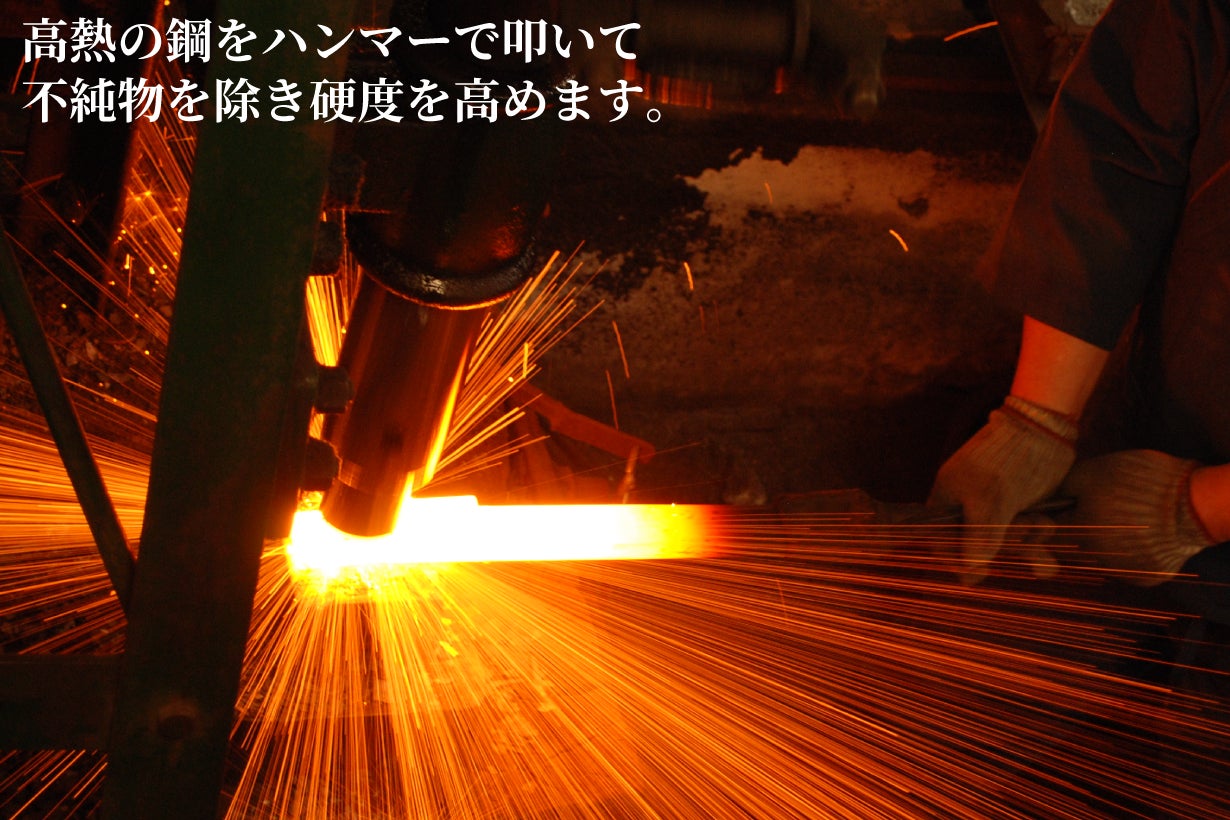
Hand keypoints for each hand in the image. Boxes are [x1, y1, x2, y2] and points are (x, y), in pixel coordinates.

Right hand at [929, 395, 1077, 582]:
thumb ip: (979, 538)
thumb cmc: (1009, 459)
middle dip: (1005, 546)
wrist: (1046, 427)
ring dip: (1027, 543)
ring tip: (1042, 525)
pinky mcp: (1022, 506)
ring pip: (1007, 543)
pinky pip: (1026, 537)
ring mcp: (997, 507)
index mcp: (948, 500)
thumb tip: (970, 575)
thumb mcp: (991, 500)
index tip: (980, 567)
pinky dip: (1039, 541)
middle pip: (979, 547)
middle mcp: (969, 506)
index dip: (959, 558)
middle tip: (1023, 528)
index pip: (942, 542)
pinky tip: (1049, 534)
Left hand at [1057, 450, 1217, 586]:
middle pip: (1067, 549)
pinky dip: (1124, 551)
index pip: (1043, 532)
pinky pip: (1122, 566)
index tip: (1050, 509)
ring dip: (1096, 542)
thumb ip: (1062, 487)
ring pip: (1094, 559)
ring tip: (1117, 519)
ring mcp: (1121, 572)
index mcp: (1078, 532)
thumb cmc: (1141, 482)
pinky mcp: (1143, 578)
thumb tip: (1046, 497)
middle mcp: (1095, 559)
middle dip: (1070, 531)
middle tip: (1088, 511)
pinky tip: (1137, 534)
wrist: (1195, 503)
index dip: (1044, 518)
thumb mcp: (1093, 471)